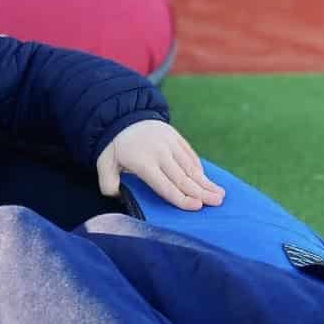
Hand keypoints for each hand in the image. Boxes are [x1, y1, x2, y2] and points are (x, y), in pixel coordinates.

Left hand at [96, 120, 224, 211]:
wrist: (121, 116)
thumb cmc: (113, 147)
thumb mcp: (103, 163)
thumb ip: (108, 183)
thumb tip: (119, 196)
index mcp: (142, 162)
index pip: (165, 185)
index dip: (181, 198)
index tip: (197, 207)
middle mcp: (159, 153)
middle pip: (183, 177)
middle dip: (201, 192)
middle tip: (218, 203)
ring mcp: (169, 143)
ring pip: (190, 166)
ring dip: (205, 181)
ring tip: (220, 194)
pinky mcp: (175, 137)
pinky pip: (189, 154)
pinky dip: (198, 168)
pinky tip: (207, 179)